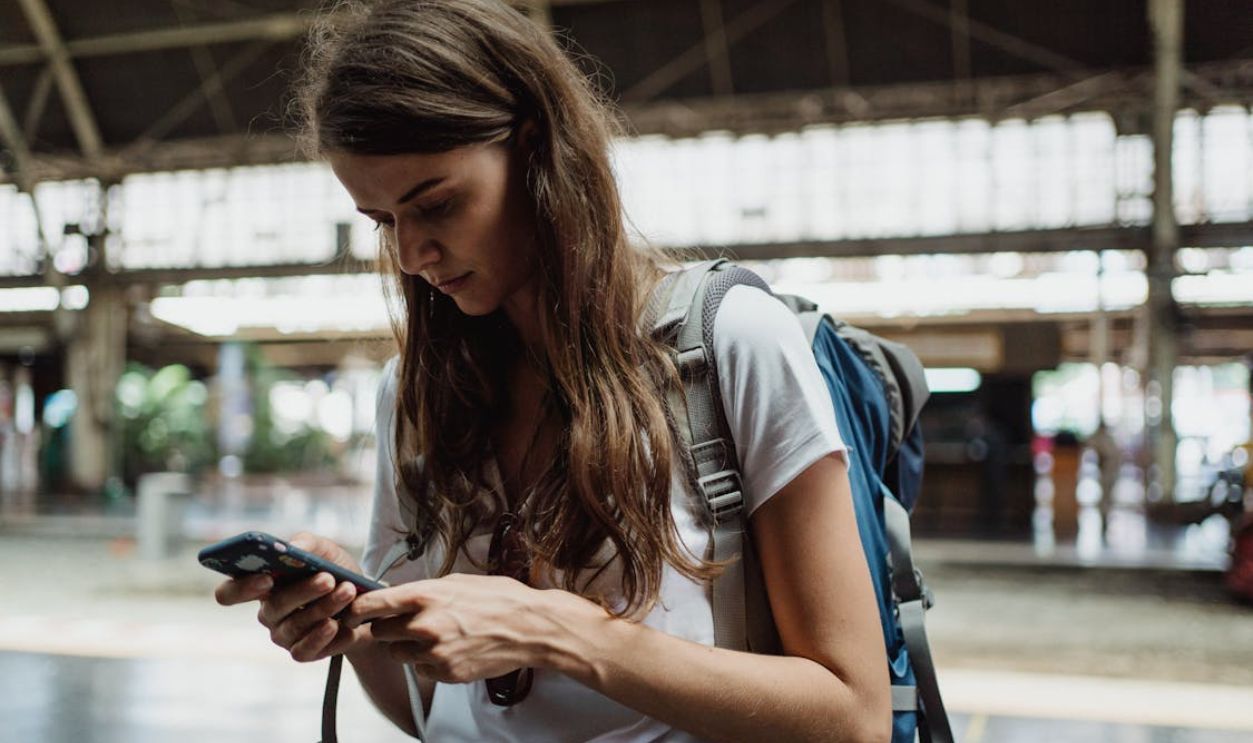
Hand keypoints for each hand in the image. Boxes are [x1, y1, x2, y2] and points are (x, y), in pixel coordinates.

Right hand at [213, 532, 372, 661]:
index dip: (241, 588)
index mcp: (262, 584)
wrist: (368, 601)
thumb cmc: (336, 572)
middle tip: (328, 579)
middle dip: (303, 591)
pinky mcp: (301, 651)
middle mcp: (268, 612)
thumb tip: (293, 548)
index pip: (229, 592)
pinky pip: (304, 650)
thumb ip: (307, 544)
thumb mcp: (325, 550)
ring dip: (324, 607)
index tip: (267, 578)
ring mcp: (283, 634)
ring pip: (294, 626)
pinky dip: (322, 637)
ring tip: (348, 591)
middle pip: (272, 608)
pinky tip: (337, 624)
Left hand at [344, 573, 585, 683]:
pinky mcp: (446, 672)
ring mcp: (434, 651)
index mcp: (425, 596)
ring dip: (407, 646)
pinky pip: (420, 669)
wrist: (529, 626)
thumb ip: (424, 591)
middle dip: (389, 627)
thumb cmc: (497, 598)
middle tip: (407, 623)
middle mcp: (425, 624)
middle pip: (380, 632)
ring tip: (434, 636)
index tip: (352, 611)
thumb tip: (396, 595)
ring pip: (398, 654)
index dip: (356, 608)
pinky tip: (450, 650)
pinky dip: (428, 662)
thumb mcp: (457, 581)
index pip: (372, 604)